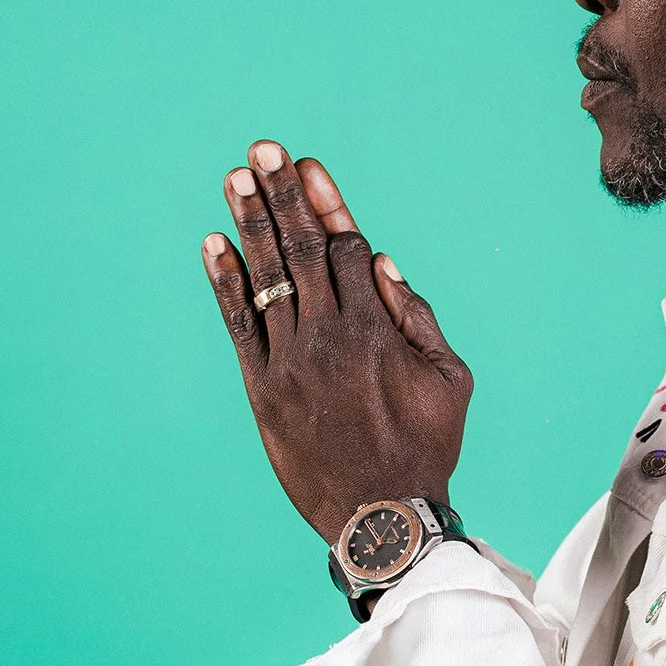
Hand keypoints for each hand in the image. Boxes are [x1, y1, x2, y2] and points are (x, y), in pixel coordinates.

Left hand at [200, 140, 472, 543]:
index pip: (346, 248)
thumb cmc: (426, 443)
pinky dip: (226, 282)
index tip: (309, 166)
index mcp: (376, 329)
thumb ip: (418, 317)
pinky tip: (214, 243)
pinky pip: (240, 325)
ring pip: (268, 276)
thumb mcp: (451, 379)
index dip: (327, 203)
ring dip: (251, 223)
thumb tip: (382, 262)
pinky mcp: (263, 388)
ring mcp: (291, 361)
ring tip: (236, 178)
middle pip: (303, 248)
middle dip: (282, 194)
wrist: (381, 514)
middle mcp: (329, 335)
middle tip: (263, 150)